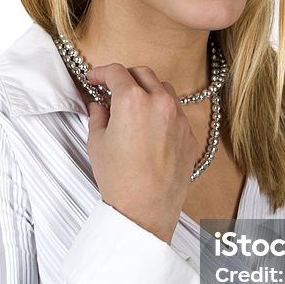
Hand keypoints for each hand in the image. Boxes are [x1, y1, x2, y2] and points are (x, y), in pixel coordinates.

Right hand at [85, 64, 202, 243]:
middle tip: (111, 88)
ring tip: (133, 106)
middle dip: (125, 76)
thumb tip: (99, 106)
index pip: (116, 72)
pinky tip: (150, 127)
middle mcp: (160, 103)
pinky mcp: (189, 135)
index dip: (101, 72)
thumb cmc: (120, 180)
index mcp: (133, 101)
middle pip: (143, 74)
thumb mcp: (97, 144)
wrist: (145, 211)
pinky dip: (162, 112)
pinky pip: (176, 113)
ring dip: (147, 90)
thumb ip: (98, 116)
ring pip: (163, 90)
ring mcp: (179, 118)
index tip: (94, 78)